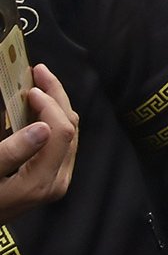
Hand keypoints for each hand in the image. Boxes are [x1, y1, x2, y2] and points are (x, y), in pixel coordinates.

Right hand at [0, 65, 78, 224]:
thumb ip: (11, 152)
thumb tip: (43, 127)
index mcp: (41, 182)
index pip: (60, 131)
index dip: (49, 103)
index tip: (30, 86)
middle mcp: (57, 181)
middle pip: (69, 127)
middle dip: (55, 95)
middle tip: (39, 71)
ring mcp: (57, 180)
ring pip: (68, 131)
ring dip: (55, 104)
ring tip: (39, 83)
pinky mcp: (52, 177)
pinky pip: (60, 139)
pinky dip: (52, 118)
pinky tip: (38, 105)